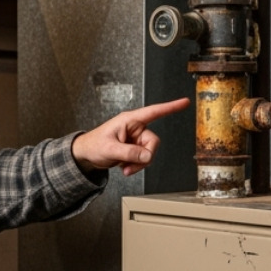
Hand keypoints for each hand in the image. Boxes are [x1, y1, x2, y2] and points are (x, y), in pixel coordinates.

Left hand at [72, 97, 189, 176]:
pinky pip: (144, 159)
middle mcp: (135, 128)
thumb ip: (129, 153)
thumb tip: (147, 156)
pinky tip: (124, 166)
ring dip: (138, 164)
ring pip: (149, 153)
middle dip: (144, 157)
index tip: (184, 102)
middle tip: (130, 166)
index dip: (170, 107)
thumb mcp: (110, 149)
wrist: (86, 155)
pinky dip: (136, 165)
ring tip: (124, 167)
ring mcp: (135, 139)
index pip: (154, 112)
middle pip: (153, 142)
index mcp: (130, 120)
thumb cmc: (93, 145)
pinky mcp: (134, 149)